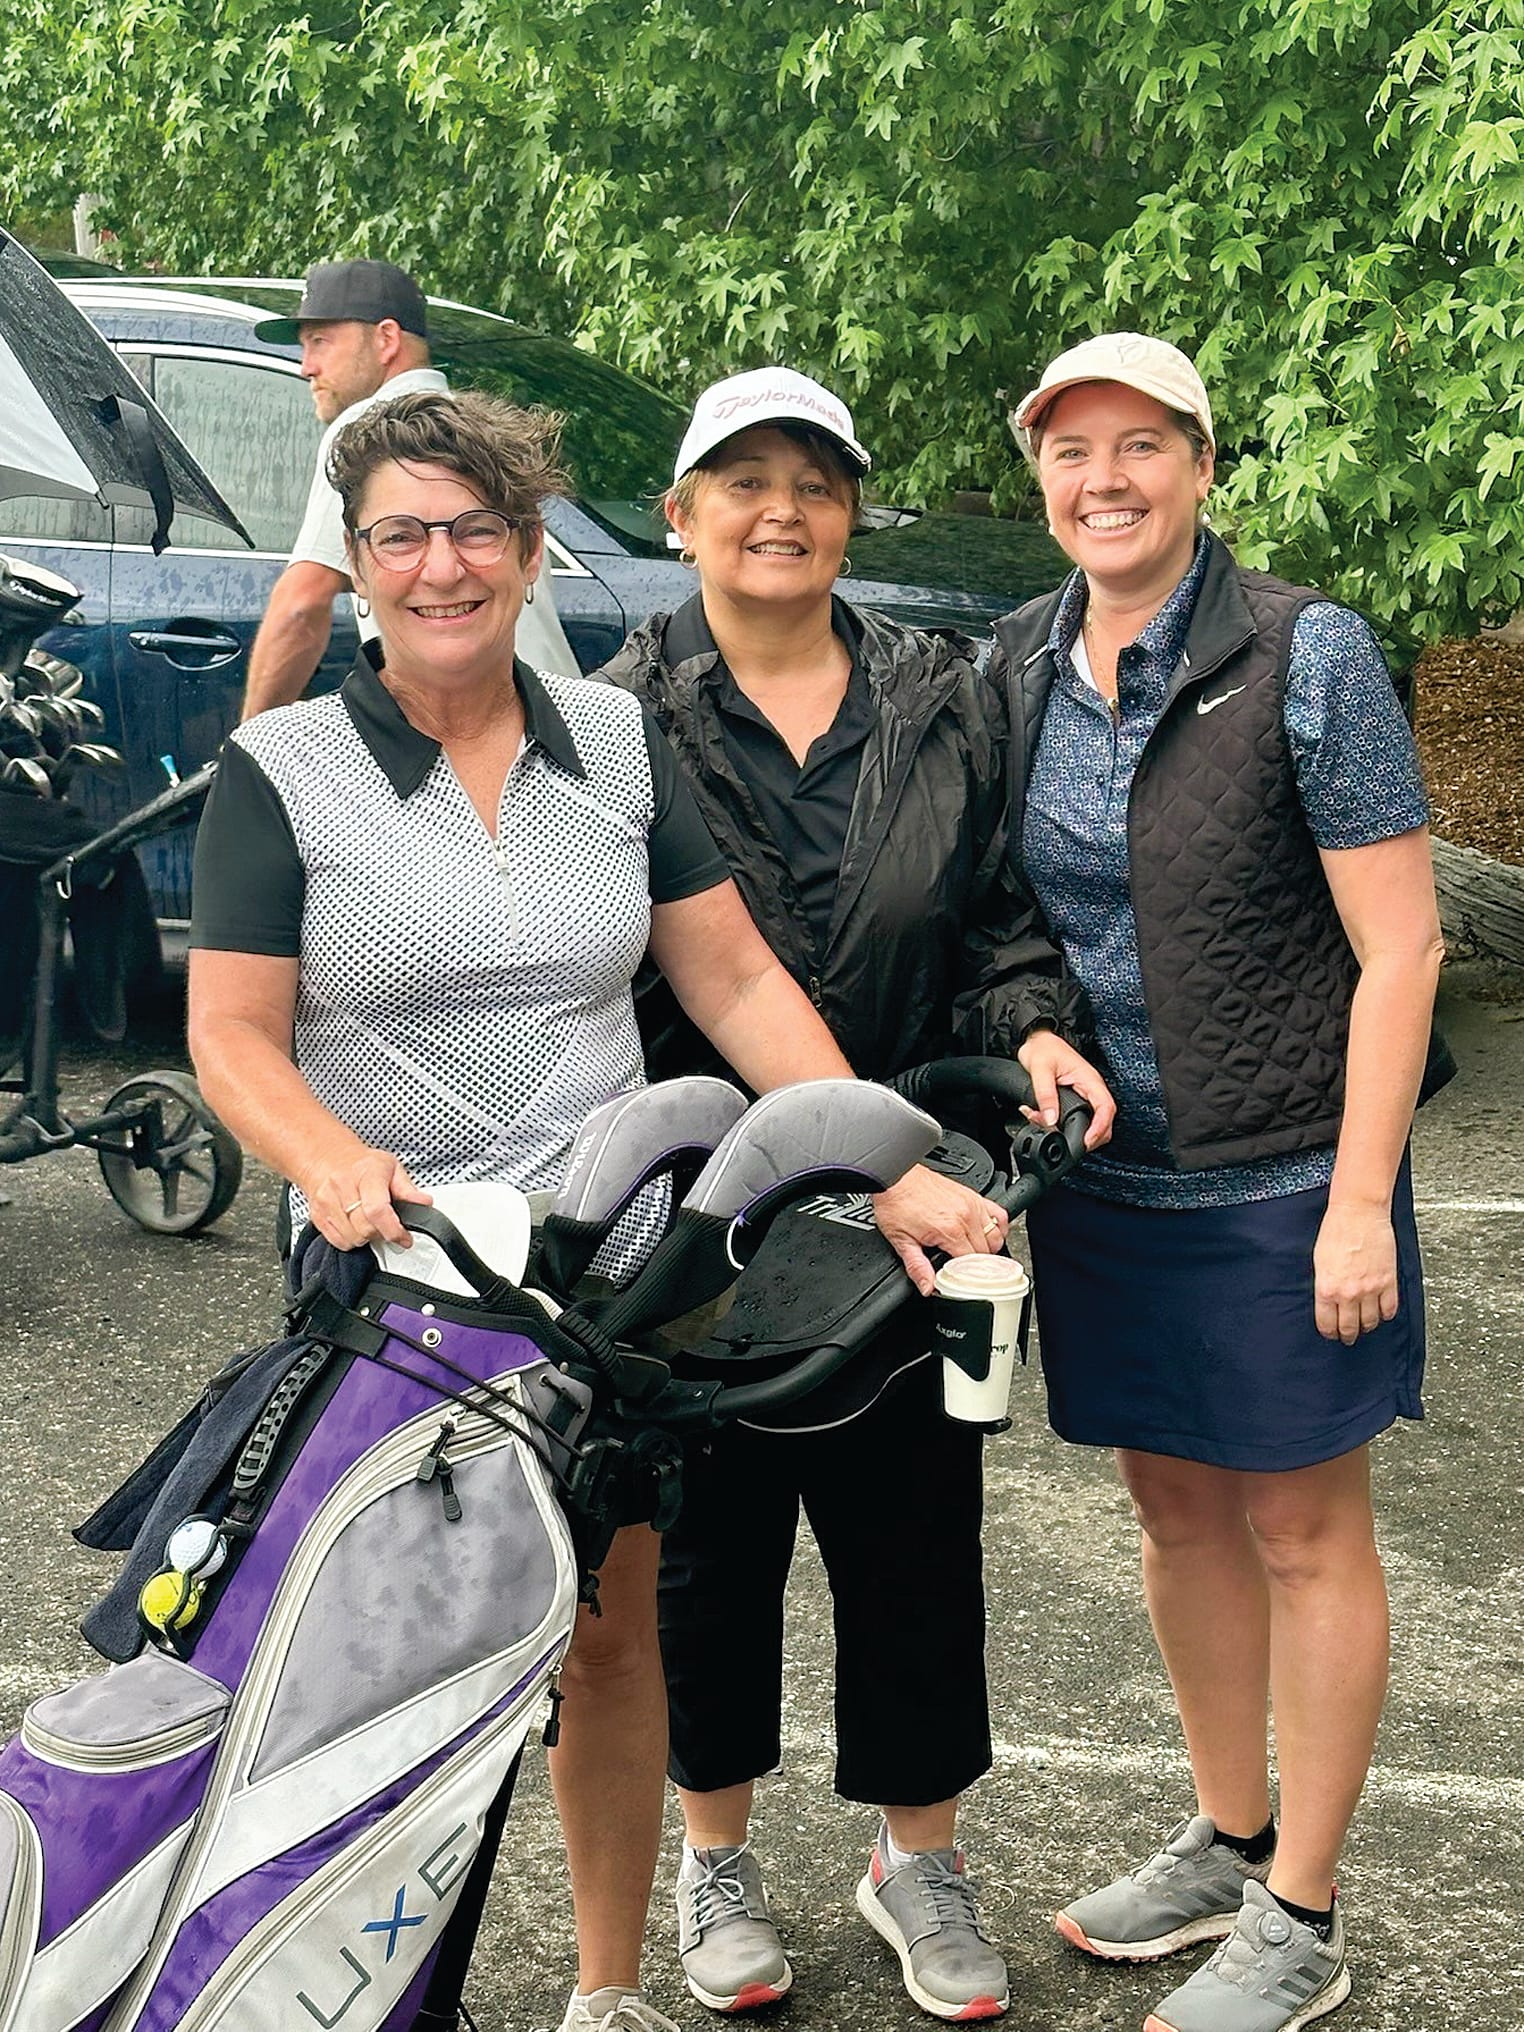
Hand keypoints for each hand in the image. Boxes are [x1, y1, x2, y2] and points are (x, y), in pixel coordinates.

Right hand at [299, 1144, 432, 1250]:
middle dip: (381, 1234)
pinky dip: (351, 1240)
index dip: (393, 1230)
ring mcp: (327, 1201)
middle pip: (365, 1228)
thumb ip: (408, 1189)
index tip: (404, 1237)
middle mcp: (343, 1186)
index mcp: (366, 1172)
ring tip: (370, 1222)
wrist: (327, 1158)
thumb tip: (424, 1203)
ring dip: (366, 1237)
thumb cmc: (361, 1164)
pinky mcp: (318, 1215)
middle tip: (387, 1226)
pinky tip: (355, 1226)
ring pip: (352, 1238)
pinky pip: (338, 1242)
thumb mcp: (391, 1167)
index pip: (377, 1209)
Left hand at [872, 1163, 1009, 1296]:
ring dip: (989, 1248)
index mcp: (950, 1230)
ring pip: (996, 1235)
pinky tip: (988, 1234)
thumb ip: (917, 1267)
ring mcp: (972, 1204)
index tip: (959, 1280)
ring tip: (974, 1255)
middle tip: (964, 1270)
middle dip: (977, 1265)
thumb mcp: (901, 1241)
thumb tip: (928, 1287)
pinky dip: (999, 1227)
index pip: (972, 1263)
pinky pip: (999, 1214)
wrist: (895, 1176)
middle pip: (987, 1252)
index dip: (966, 1276)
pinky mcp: (973, 1195)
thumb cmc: (897, 1203)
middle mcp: (965, 1216)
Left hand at [1016, 1028, 1115, 1149]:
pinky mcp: (1075, 1098)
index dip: (1100, 1128)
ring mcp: (1085, 1094)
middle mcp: (1091, 1088)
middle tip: (1074, 1145)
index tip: (1087, 1141)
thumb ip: (1045, 1095)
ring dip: (1074, 1131)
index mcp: (1089, 1079)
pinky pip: (1076, 1117)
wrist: (1036, 1038)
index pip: (1106, 1108)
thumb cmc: (1043, 1047)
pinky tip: (1046, 1121)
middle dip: (1092, 1137)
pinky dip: (1062, 1124)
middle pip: (1104, 1120)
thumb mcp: (1040, 1070)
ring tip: (1051, 1129)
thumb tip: (1050, 1120)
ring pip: (1091, 1122)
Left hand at [1313, 1199, 1398, 1343]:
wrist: (1358, 1213)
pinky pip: (1390, 1308)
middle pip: (1349, 1327)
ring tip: (1365, 1326)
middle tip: (1348, 1337)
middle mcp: (1348, 1293)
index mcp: (1326, 1288)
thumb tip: (1328, 1301)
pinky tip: (1382, 1313)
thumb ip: (1324, 1285)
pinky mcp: (1388, 1282)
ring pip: (1371, 1321)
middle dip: (1348, 1335)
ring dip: (1367, 1326)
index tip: (1331, 1334)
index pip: (1327, 1323)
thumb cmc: (1335, 1231)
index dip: (1329, 1332)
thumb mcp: (1319, 1262)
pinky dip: (1386, 1314)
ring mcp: (1370, 1289)